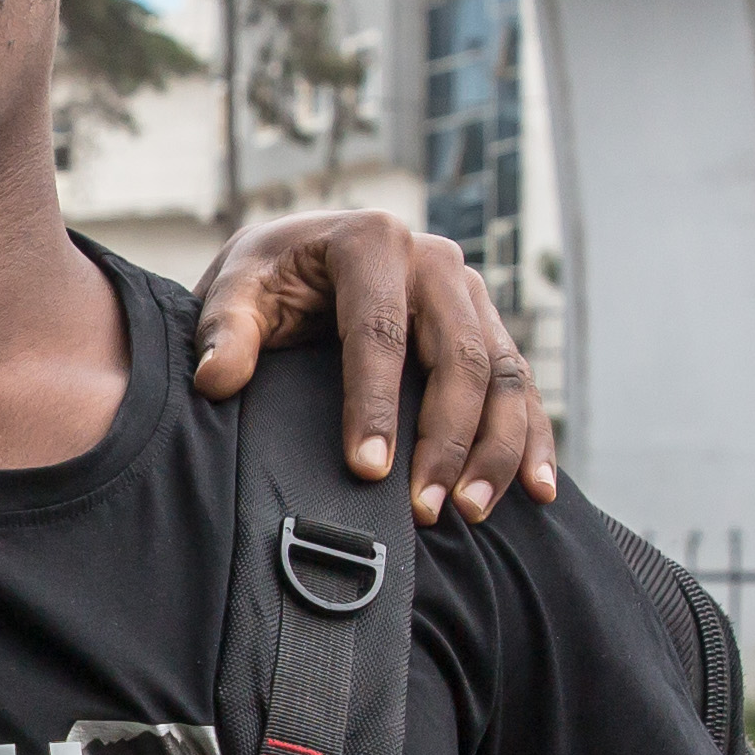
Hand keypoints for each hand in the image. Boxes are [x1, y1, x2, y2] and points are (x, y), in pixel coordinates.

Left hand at [187, 212, 552, 522]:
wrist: (303, 260)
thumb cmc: (268, 279)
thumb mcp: (235, 290)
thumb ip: (224, 331)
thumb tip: (218, 379)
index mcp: (371, 241)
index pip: (381, 333)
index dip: (375, 406)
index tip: (367, 471)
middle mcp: (435, 261)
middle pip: (459, 358)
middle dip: (446, 440)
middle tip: (424, 511)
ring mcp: (471, 295)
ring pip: (504, 376)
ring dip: (495, 450)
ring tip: (470, 513)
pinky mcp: (490, 329)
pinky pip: (525, 388)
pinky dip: (533, 440)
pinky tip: (537, 491)